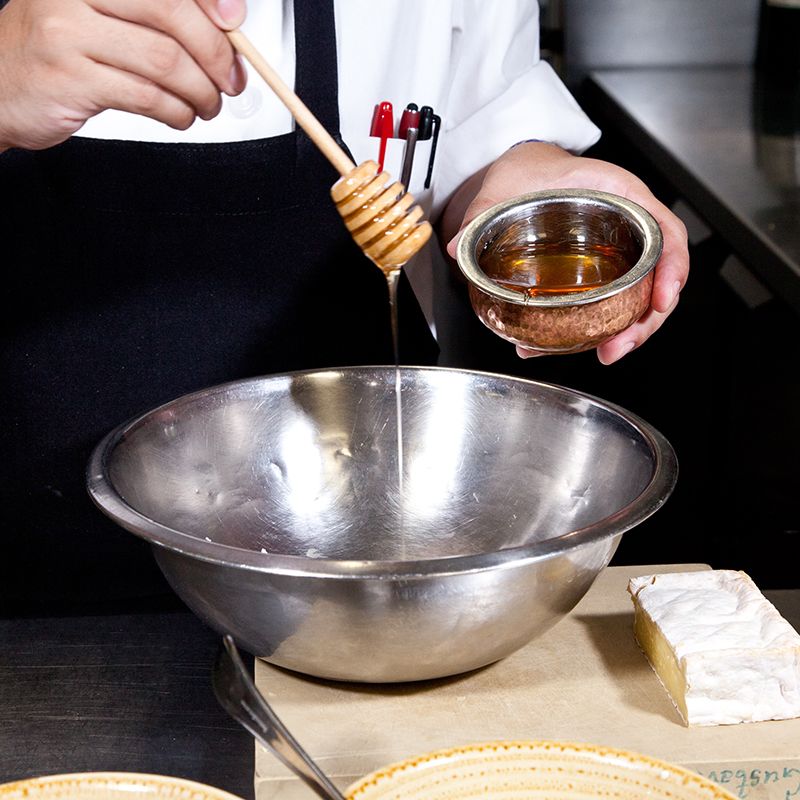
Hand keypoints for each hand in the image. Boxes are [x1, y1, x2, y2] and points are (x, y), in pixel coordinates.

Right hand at [0, 0, 247, 151]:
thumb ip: (158, 16)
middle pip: (172, 15)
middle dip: (216, 55)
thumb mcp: (106, 17)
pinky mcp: (70, 79)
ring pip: (164, 62)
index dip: (211, 2)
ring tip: (206, 105)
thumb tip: (227, 21)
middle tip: (231, 81)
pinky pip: (146, 96)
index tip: (236, 24)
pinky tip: (181, 116)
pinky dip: (177, 112)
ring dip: (200, 92)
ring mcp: (68, 33)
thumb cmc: (62, 51)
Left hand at [444, 142, 688, 364]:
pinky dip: (594, 327)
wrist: (523, 171)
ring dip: (625, 331)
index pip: (666, 231)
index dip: (673, 268)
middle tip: (618, 348)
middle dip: (646, 319)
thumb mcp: (505, 185)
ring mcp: (616, 252)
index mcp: (619, 195)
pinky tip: (564, 347)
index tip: (662, 299)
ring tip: (603, 355)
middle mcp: (626, 226)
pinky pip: (608, 302)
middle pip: (657, 276)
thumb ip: (483, 213)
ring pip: (637, 296)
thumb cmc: (529, 170)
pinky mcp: (599, 272)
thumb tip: (459, 246)